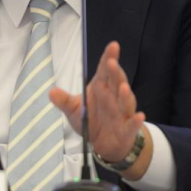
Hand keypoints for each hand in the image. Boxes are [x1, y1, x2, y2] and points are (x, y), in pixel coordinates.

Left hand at [50, 41, 149, 177]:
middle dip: (115, 72)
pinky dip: (136, 121)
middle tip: (111, 63)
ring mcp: (122, 112)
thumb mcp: (75, 110)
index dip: (109, 57)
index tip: (113, 45)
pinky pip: (132, 124)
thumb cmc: (91, 120)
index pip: (105, 70)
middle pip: (116, 82)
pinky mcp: (128, 129)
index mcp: (101, 88)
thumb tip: (51, 92)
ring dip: (125, 95)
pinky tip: (139, 116)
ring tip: (123, 87)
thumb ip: (64, 101)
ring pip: (125, 101)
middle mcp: (114, 97)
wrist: (104, 144)